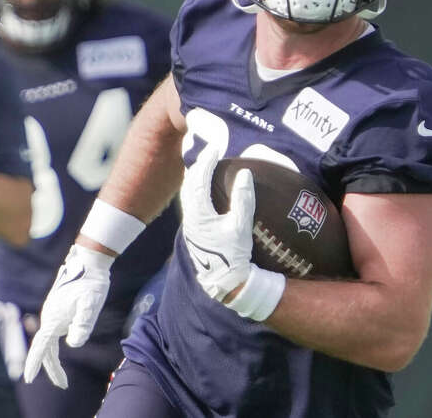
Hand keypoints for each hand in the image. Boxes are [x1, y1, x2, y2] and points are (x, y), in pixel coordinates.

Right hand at [22, 244, 112, 387]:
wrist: (90, 261)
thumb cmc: (91, 282)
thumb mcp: (91, 305)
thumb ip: (82, 325)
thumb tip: (73, 344)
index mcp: (53, 318)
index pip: (41, 346)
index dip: (34, 363)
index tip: (29, 379)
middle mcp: (49, 317)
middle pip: (46, 349)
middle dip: (52, 369)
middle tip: (63, 385)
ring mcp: (53, 313)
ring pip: (50, 343)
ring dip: (54, 360)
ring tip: (64, 378)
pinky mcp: (59, 310)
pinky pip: (56, 334)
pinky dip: (58, 347)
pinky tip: (69, 344)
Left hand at [179, 147, 254, 300]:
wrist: (223, 282)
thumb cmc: (233, 255)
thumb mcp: (241, 226)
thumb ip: (243, 199)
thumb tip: (244, 174)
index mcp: (199, 214)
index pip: (200, 179)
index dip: (207, 161)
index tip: (216, 148)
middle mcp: (190, 218)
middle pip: (189, 184)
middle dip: (198, 165)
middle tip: (210, 152)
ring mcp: (190, 225)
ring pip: (187, 194)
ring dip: (195, 177)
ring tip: (205, 166)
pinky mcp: (193, 231)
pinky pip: (190, 202)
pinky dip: (195, 189)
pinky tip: (203, 190)